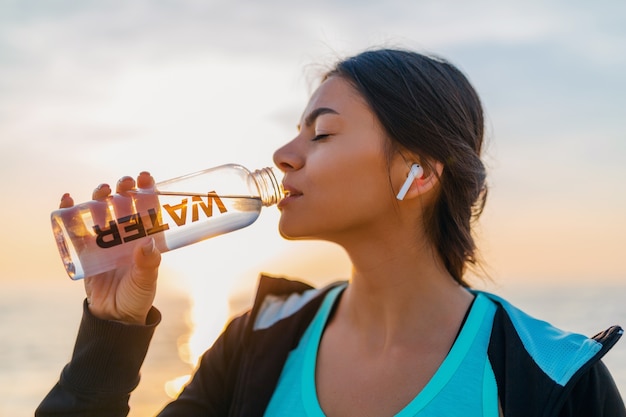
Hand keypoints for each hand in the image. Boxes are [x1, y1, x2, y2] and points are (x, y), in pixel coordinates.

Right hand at [60, 175, 161, 324]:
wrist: (114, 316)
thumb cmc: (137, 296)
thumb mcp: (146, 281)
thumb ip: (148, 264)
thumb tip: (147, 244)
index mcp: (144, 237)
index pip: (147, 207)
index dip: (146, 189)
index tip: (145, 177)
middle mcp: (125, 233)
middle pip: (123, 204)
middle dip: (123, 189)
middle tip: (124, 183)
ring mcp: (104, 239)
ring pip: (100, 210)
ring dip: (100, 196)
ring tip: (103, 190)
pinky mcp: (84, 249)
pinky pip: (75, 228)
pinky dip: (68, 212)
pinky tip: (67, 199)